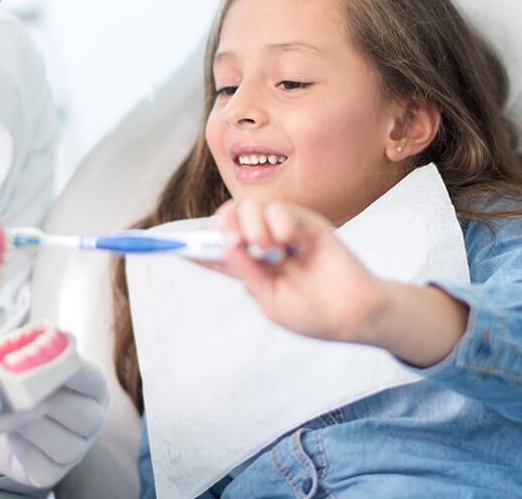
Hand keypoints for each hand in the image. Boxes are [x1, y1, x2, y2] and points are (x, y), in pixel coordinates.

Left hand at [0, 358, 108, 487]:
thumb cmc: (15, 381)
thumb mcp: (22, 359)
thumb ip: (31, 348)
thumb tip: (35, 341)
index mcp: (92, 388)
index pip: (92, 380)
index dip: (74, 372)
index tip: (51, 361)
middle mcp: (91, 420)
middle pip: (88, 417)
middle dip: (55, 403)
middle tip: (24, 390)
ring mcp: (75, 450)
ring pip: (68, 446)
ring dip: (37, 427)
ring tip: (12, 411)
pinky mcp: (52, 473)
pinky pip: (47, 469)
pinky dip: (27, 452)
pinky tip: (12, 434)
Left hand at [213, 199, 469, 365]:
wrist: (353, 313)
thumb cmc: (313, 314)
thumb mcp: (272, 300)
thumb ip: (248, 273)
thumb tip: (224, 247)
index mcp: (247, 269)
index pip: (212, 252)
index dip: (191, 247)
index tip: (167, 245)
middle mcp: (260, 246)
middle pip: (228, 219)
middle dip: (224, 224)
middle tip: (233, 242)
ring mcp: (282, 232)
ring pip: (250, 207)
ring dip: (252, 226)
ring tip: (270, 251)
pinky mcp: (305, 224)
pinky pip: (280, 208)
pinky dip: (277, 222)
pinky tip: (287, 244)